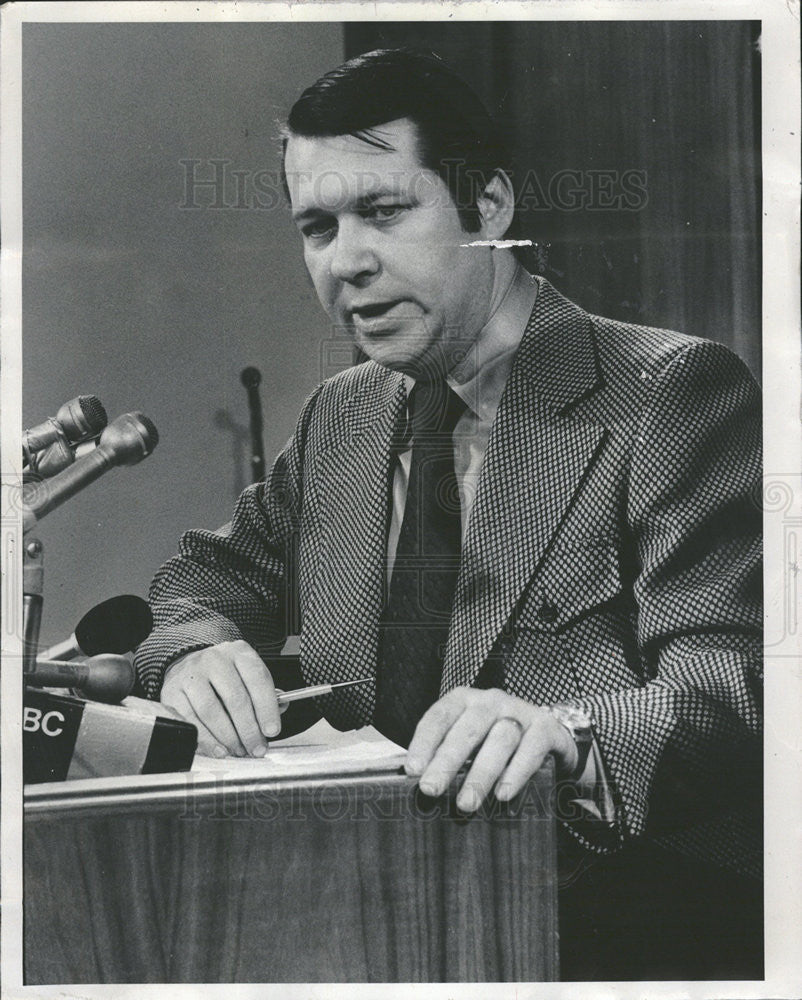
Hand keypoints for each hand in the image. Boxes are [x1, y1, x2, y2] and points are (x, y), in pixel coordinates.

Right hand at [160, 640, 281, 757]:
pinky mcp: (172, 692)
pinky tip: (218, 749)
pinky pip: (189, 721)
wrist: (191, 666)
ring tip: (239, 750)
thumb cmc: (225, 676)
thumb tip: (274, 719)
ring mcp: (191, 675)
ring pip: (211, 711)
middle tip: (256, 748)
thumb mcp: (248, 676)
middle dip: (249, 729)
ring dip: (228, 737)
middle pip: (235, 698)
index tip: (272, 731)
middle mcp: (214, 660)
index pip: (258, 679)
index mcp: (239, 652)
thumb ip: (265, 696)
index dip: (267, 708)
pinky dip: (206, 740)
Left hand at [404, 687, 577, 812]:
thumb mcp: (469, 744)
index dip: (424, 742)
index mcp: (465, 701)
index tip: (413, 770)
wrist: (548, 739)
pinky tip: (503, 794)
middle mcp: (491, 701)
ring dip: (481, 773)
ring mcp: (521, 712)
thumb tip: (418, 788)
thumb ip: (447, 758)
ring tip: (466, 804)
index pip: (440, 716)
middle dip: (447, 761)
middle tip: (431, 790)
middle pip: (468, 729)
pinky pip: (532, 748)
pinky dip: (517, 772)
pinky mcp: (547, 728)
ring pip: (500, 738)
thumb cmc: (495, 745)